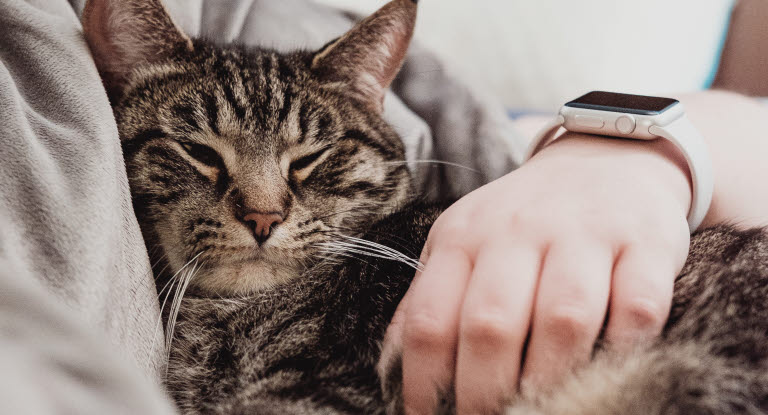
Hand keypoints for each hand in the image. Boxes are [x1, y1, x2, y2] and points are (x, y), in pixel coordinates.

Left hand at [380, 132, 692, 413]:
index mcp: (463, 237)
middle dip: (484, 391)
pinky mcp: (645, 243)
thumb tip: (395, 365)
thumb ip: (431, 297)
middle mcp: (518, 230)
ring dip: (552, 379)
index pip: (430, 319)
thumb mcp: (464, 241)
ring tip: (542, 408)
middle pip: (491, 325)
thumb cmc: (524, 218)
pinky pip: (636, 307)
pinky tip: (608, 368)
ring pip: (563, 319)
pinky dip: (624, 349)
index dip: (424, 381)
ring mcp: (584, 234)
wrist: (605, 158)